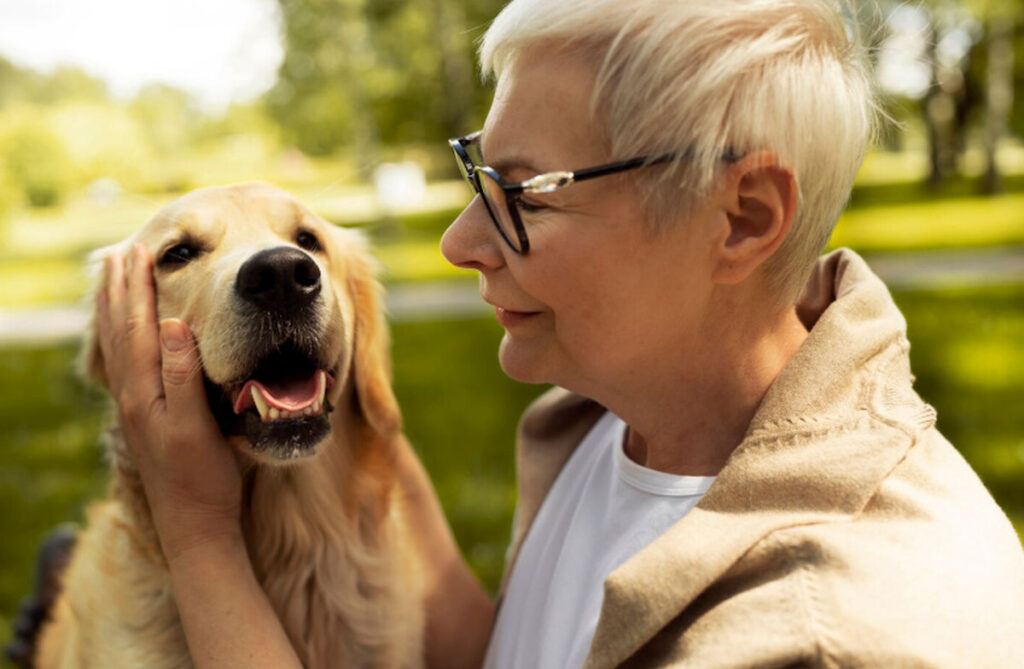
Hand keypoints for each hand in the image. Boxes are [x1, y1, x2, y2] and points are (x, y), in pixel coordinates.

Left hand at [96, 243, 242, 559]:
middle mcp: (134, 396)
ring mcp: (137, 408)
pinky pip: (126, 364)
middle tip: (121, 254)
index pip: (138, 328)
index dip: (137, 289)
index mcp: (145, 392)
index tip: (140, 251)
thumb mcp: (196, 426)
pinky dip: (122, 338)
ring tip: (115, 283)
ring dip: (116, 311)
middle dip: (120, 291)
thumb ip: (182, 375)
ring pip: (119, 348)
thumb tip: (172, 325)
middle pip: (121, 332)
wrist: (194, 525)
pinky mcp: (146, 419)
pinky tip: (130, 337)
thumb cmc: (203, 478)